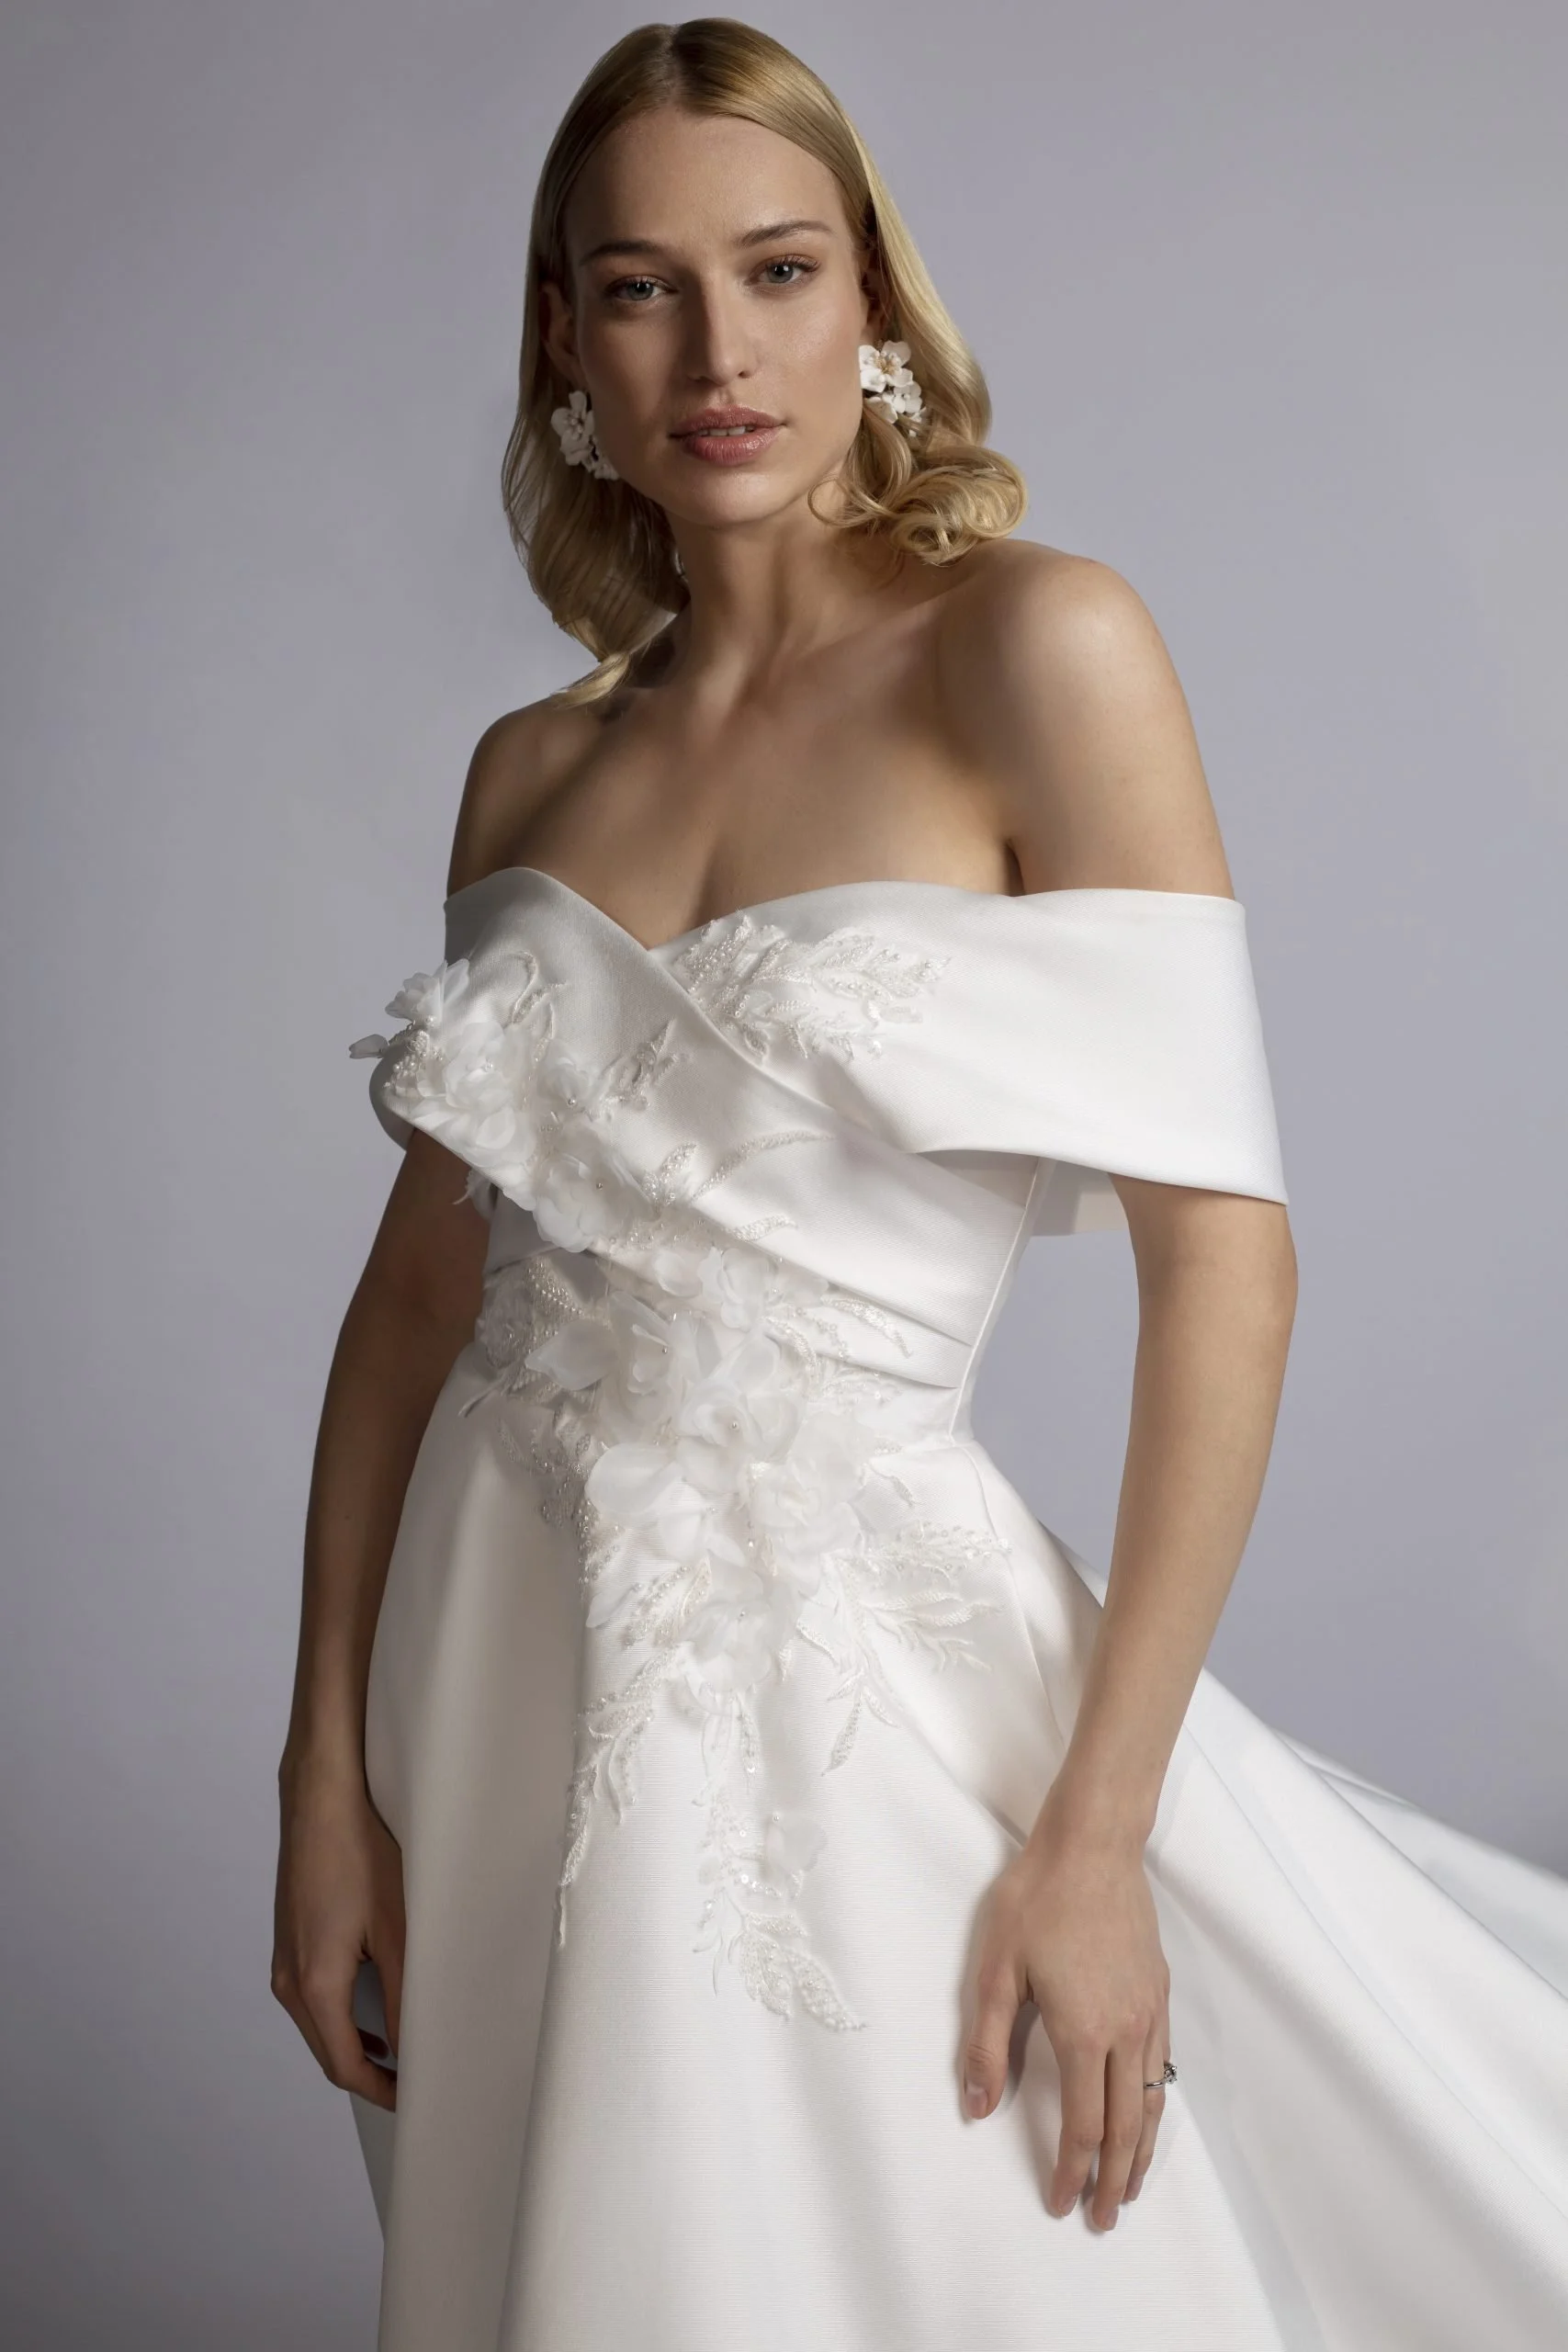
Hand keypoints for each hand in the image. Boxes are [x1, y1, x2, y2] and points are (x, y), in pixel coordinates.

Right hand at [272, 1753, 405, 2112]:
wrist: (319, 1798)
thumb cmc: (357, 1851)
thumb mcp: (395, 1929)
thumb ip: (402, 1994)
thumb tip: (412, 2044)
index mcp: (313, 1985)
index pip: (344, 2065)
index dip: (380, 2090)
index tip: (412, 2098)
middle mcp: (288, 1979)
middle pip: (326, 2052)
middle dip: (367, 2074)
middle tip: (411, 2080)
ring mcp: (283, 1960)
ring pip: (317, 2026)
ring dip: (353, 2044)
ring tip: (398, 2050)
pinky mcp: (288, 1940)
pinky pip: (310, 1998)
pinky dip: (339, 2015)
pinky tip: (370, 2007)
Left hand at [961, 1797, 1170, 2227]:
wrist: (1093, 1844)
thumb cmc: (1037, 1899)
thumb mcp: (995, 1970)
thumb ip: (987, 2043)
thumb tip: (979, 2107)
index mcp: (1083, 2032)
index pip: (1084, 2125)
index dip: (1072, 2171)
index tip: (1060, 2203)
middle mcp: (1126, 2030)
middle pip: (1128, 2126)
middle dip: (1116, 2180)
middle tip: (1105, 2219)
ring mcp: (1149, 2010)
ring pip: (1153, 2099)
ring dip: (1144, 2151)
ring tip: (1132, 2185)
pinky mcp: (1159, 1989)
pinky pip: (1163, 2063)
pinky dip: (1156, 2103)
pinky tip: (1146, 2111)